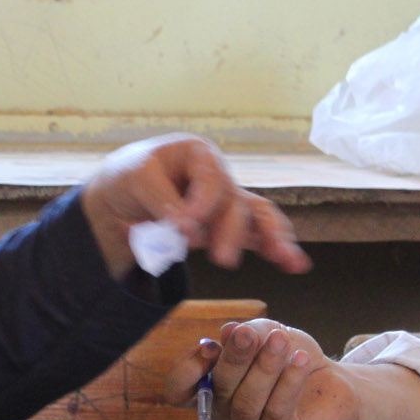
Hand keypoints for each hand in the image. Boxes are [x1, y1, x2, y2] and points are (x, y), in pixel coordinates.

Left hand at [80, 134, 310, 280]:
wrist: (124, 194)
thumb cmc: (131, 176)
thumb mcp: (136, 178)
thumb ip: (162, 200)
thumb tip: (186, 227)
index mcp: (198, 154)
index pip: (210, 178)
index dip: (202, 202)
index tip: (186, 226)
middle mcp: (218, 176)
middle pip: (235, 201)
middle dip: (232, 231)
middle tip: (222, 260)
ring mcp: (226, 201)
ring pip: (257, 216)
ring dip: (272, 237)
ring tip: (285, 258)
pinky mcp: (228, 225)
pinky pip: (257, 233)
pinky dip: (276, 246)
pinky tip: (294, 265)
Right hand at [163, 318, 357, 419]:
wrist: (333, 383)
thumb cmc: (290, 358)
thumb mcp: (268, 335)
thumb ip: (248, 333)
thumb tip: (227, 332)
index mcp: (211, 389)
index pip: (178, 390)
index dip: (187, 369)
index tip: (212, 346)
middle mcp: (225, 416)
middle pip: (217, 389)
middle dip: (234, 358)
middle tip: (250, 334)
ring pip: (246, 403)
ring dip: (264, 368)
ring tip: (281, 341)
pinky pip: (276, 413)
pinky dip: (288, 383)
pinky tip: (302, 360)